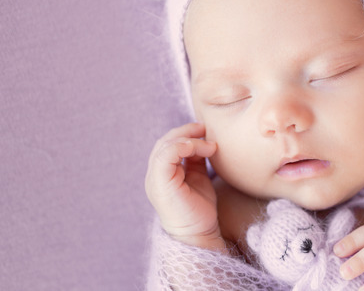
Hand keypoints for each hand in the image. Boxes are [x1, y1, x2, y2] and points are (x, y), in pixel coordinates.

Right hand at [145, 122, 225, 251]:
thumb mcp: (199, 177)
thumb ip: (196, 159)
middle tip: (205, 129)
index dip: (185, 133)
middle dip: (186, 131)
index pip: (168, 144)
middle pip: (164, 142)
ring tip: (208, 143)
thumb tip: (205, 140)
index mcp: (162, 173)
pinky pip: (165, 156)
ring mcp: (155, 179)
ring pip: (164, 146)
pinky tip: (198, 148)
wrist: (199, 234)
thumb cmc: (199, 209)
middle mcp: (155, 175)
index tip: (205, 130)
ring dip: (188, 139)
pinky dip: (181, 146)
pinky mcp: (160, 184)